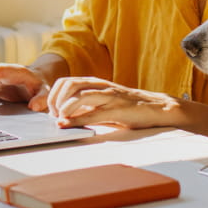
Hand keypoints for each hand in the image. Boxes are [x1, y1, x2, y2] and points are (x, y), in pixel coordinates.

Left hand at [46, 76, 179, 128]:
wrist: (157, 108)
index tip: (49, 110)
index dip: (52, 95)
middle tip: (54, 115)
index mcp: (95, 83)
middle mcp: (100, 86)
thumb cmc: (128, 107)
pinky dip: (76, 120)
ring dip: (63, 108)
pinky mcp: (118, 109)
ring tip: (60, 119)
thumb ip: (86, 106)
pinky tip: (68, 125)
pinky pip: (92, 113)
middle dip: (55, 100)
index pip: (65, 82)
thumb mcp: (103, 103)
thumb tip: (63, 116)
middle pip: (68, 84)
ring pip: (78, 95)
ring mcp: (109, 96)